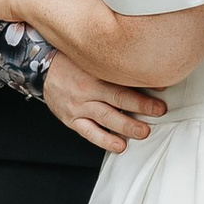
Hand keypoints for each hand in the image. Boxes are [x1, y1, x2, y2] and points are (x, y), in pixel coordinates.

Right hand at [41, 53, 166, 152]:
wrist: (42, 68)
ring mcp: (78, 106)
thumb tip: (148, 73)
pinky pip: (89, 133)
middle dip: (141, 107)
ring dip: (127, 126)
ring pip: (106, 118)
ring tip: (143, 132)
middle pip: (118, 99)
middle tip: (159, 112)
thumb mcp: (93, 58)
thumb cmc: (72, 62)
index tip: (162, 91)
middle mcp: (87, 89)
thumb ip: (116, 67)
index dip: (143, 86)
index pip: (122, 79)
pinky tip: (119, 145)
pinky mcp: (71, 119)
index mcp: (94, 71)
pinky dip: (105, 140)